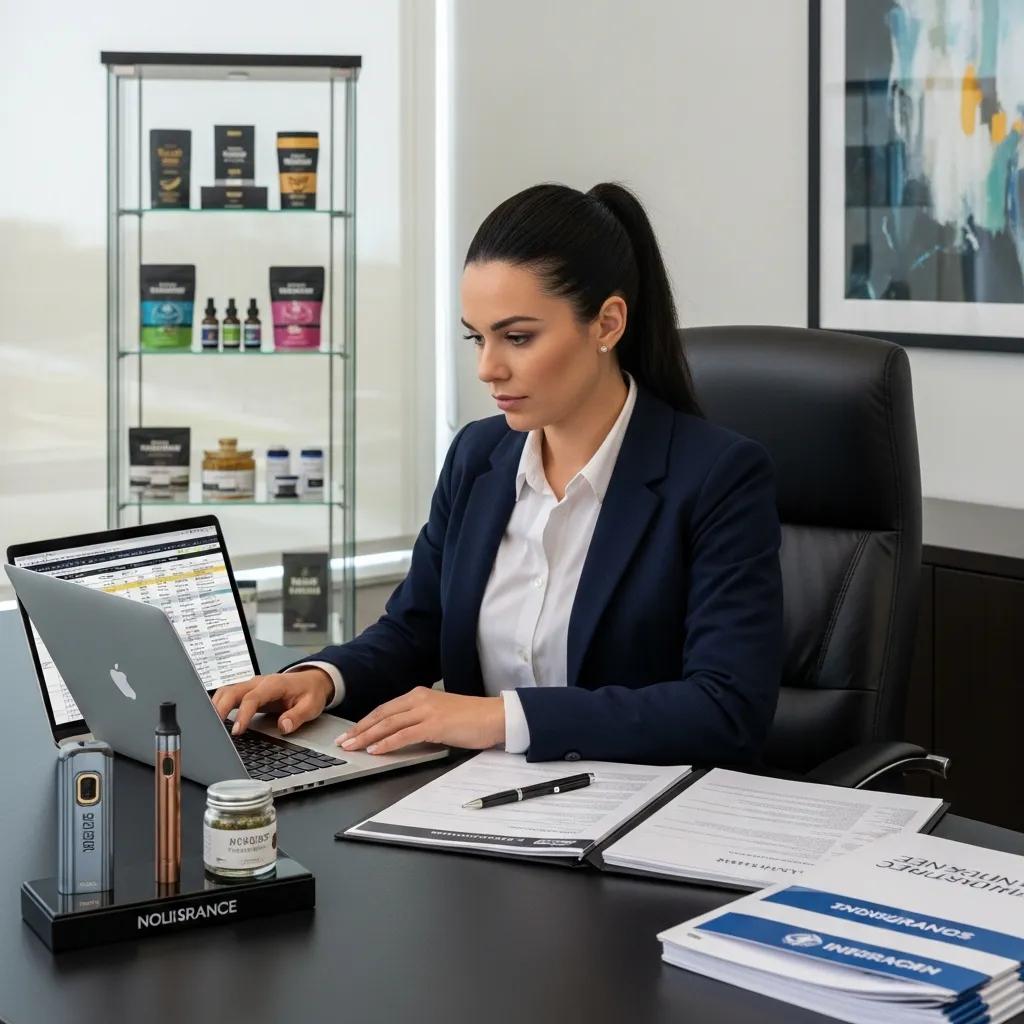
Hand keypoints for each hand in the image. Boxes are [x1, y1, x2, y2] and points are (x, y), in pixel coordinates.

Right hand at [211, 669, 334, 735]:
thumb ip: (297, 716)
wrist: (312, 681)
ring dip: (216, 705)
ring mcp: (252, 685)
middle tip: (213, 729)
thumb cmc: (310, 692)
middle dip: (220, 708)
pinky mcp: (248, 691)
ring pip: (227, 691)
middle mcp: (259, 682)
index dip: (242, 715)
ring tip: (209, 725)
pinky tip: (215, 719)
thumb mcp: (311, 705)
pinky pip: (229, 695)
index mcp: (274, 684)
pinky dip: (219, 705)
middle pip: (232, 691)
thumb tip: (284, 726)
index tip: (236, 731)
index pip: (252, 698)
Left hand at [337, 687, 504, 754]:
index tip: (351, 731)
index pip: (385, 708)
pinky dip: (386, 743)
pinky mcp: (434, 724)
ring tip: (352, 746)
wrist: (494, 717)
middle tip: (343, 741)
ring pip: (388, 724)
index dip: (366, 721)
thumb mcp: (440, 715)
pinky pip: (403, 735)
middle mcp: (420, 699)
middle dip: (360, 729)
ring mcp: (426, 711)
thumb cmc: (472, 719)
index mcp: (420, 695)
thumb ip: (420, 721)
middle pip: (382, 715)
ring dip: (367, 736)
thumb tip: (402, 736)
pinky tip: (375, 750)